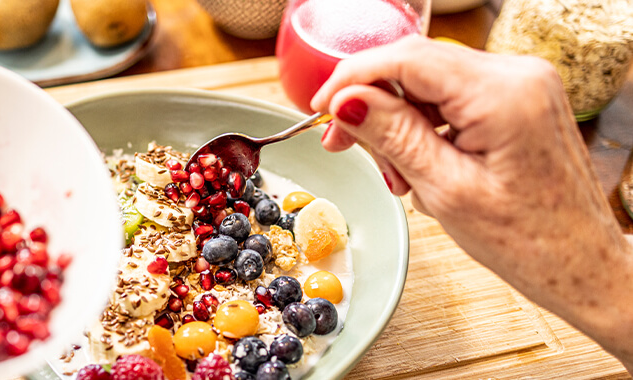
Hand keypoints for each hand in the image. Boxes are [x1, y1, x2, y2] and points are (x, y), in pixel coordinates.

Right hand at [310, 35, 632, 366]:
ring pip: (430, 83)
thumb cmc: (527, 240)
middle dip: (373, 105)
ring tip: (396, 174)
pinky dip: (425, 125)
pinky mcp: (518, 100)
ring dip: (398, 121)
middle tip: (343, 145)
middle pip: (417, 66)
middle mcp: (517, 74)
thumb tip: (346, 102)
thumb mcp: (444, 188)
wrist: (580, 264)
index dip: (353, 78)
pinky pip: (453, 97)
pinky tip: (418, 164)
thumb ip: (392, 135)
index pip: (407, 58)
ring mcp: (521, 84)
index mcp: (503, 93)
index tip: (321, 108)